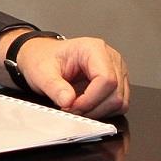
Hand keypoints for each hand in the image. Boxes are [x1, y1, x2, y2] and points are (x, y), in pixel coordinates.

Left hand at [0, 30, 129, 118]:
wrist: (41, 56)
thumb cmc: (42, 58)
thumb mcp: (41, 72)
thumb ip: (54, 86)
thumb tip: (69, 101)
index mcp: (93, 49)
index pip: (106, 79)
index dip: (90, 99)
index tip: (72, 106)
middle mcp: (110, 58)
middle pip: (115, 94)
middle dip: (93, 108)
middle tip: (71, 110)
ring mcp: (116, 71)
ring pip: (120, 102)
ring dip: (98, 111)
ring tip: (76, 108)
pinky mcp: (117, 83)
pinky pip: (118, 105)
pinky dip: (102, 111)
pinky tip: (85, 106)